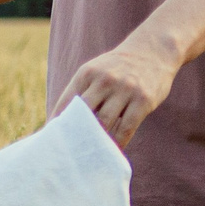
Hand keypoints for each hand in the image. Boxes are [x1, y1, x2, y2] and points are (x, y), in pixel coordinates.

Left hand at [52, 37, 177, 146]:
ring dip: (96, 140)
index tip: (51, 139)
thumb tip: (62, 120)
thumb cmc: (118, 67)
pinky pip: (127, 127)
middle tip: (69, 152)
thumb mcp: (96, 70)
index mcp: (87, 73)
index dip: (58, 122)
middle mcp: (105, 80)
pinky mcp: (143, 100)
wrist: (153, 50)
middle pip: (84, 114)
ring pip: (105, 122)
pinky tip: (112, 151)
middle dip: (75, 133)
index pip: (67, 101)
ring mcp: (125, 89)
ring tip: (89, 155)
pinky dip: (118, 142)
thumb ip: (81, 91)